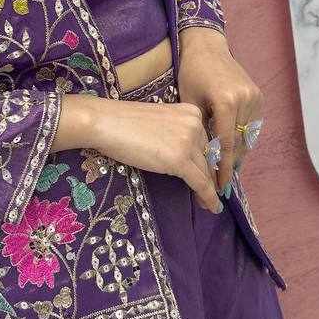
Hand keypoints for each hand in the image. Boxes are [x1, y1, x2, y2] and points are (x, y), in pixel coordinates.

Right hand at [86, 96, 223, 214]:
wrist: (106, 122)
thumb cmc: (123, 122)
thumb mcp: (160, 122)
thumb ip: (176, 133)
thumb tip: (184, 155)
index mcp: (191, 111)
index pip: (206, 141)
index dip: (209, 161)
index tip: (211, 174)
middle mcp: (195, 124)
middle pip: (208, 156)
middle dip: (210, 175)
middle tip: (211, 192)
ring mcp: (189, 141)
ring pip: (205, 171)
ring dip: (209, 189)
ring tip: (209, 203)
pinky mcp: (180, 160)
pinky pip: (200, 183)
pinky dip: (208, 197)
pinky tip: (211, 207)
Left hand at [177, 30, 262, 193]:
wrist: (207, 47)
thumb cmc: (191, 73)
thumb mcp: (190, 103)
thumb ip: (199, 130)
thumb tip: (203, 161)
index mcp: (226, 102)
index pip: (227, 145)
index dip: (223, 169)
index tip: (220, 187)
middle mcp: (245, 99)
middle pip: (240, 143)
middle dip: (231, 165)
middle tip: (222, 184)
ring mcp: (255, 97)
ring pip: (248, 136)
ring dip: (239, 153)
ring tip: (228, 171)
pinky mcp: (259, 96)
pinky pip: (253, 125)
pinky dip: (244, 138)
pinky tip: (235, 150)